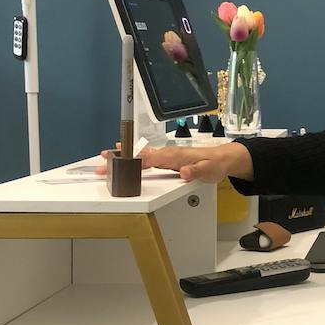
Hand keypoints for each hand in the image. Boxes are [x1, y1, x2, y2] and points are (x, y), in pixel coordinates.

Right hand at [95, 141, 253, 183]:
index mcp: (173, 156)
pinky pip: (147, 156)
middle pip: (139, 155)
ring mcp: (166, 154)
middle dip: (120, 157)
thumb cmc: (215, 164)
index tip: (117, 162)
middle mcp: (167, 153)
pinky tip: (126, 156)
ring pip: (141, 154)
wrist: (223, 159)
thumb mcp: (209, 171)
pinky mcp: (167, 157)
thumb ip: (196, 171)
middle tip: (101, 159)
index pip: (149, 159)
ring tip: (106, 155)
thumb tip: (184, 171)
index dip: (132, 161)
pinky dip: (134, 156)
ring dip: (124, 155)